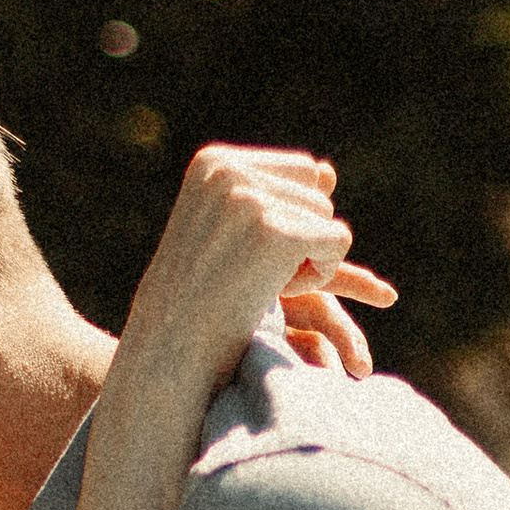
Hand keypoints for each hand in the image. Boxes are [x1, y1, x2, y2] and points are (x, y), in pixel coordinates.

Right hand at [126, 143, 392, 395]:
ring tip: (255, 283)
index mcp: (214, 161)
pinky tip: (275, 291)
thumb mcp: (231, 233)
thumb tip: (330, 171)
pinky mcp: (275, 232)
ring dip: (307, 261)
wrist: (170, 348)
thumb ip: (276, 198)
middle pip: (318, 192)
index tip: (246, 252)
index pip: (302, 170)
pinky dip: (320, 275)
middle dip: (301, 239)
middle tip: (249, 273)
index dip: (291, 219)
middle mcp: (229, 170)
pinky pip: (339, 241)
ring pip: (329, 219)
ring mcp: (250, 199)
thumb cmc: (199, 297)